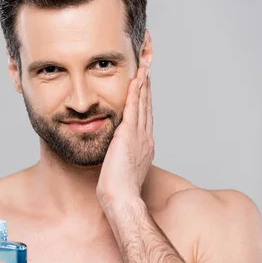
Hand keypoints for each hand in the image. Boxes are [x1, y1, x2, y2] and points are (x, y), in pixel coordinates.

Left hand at [97, 65, 153, 208]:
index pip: (144, 116)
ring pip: (143, 103)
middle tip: (148, 66)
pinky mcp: (129, 135)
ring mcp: (140, 135)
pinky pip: (134, 108)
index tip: (144, 85)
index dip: (145, 99)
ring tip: (144, 65)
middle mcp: (146, 138)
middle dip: (147, 86)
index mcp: (144, 146)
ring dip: (143, 83)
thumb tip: (113, 155)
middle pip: (147, 105)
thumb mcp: (120, 169)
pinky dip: (136, 92)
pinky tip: (135, 79)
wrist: (121, 197)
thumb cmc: (117, 189)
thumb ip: (119, 157)